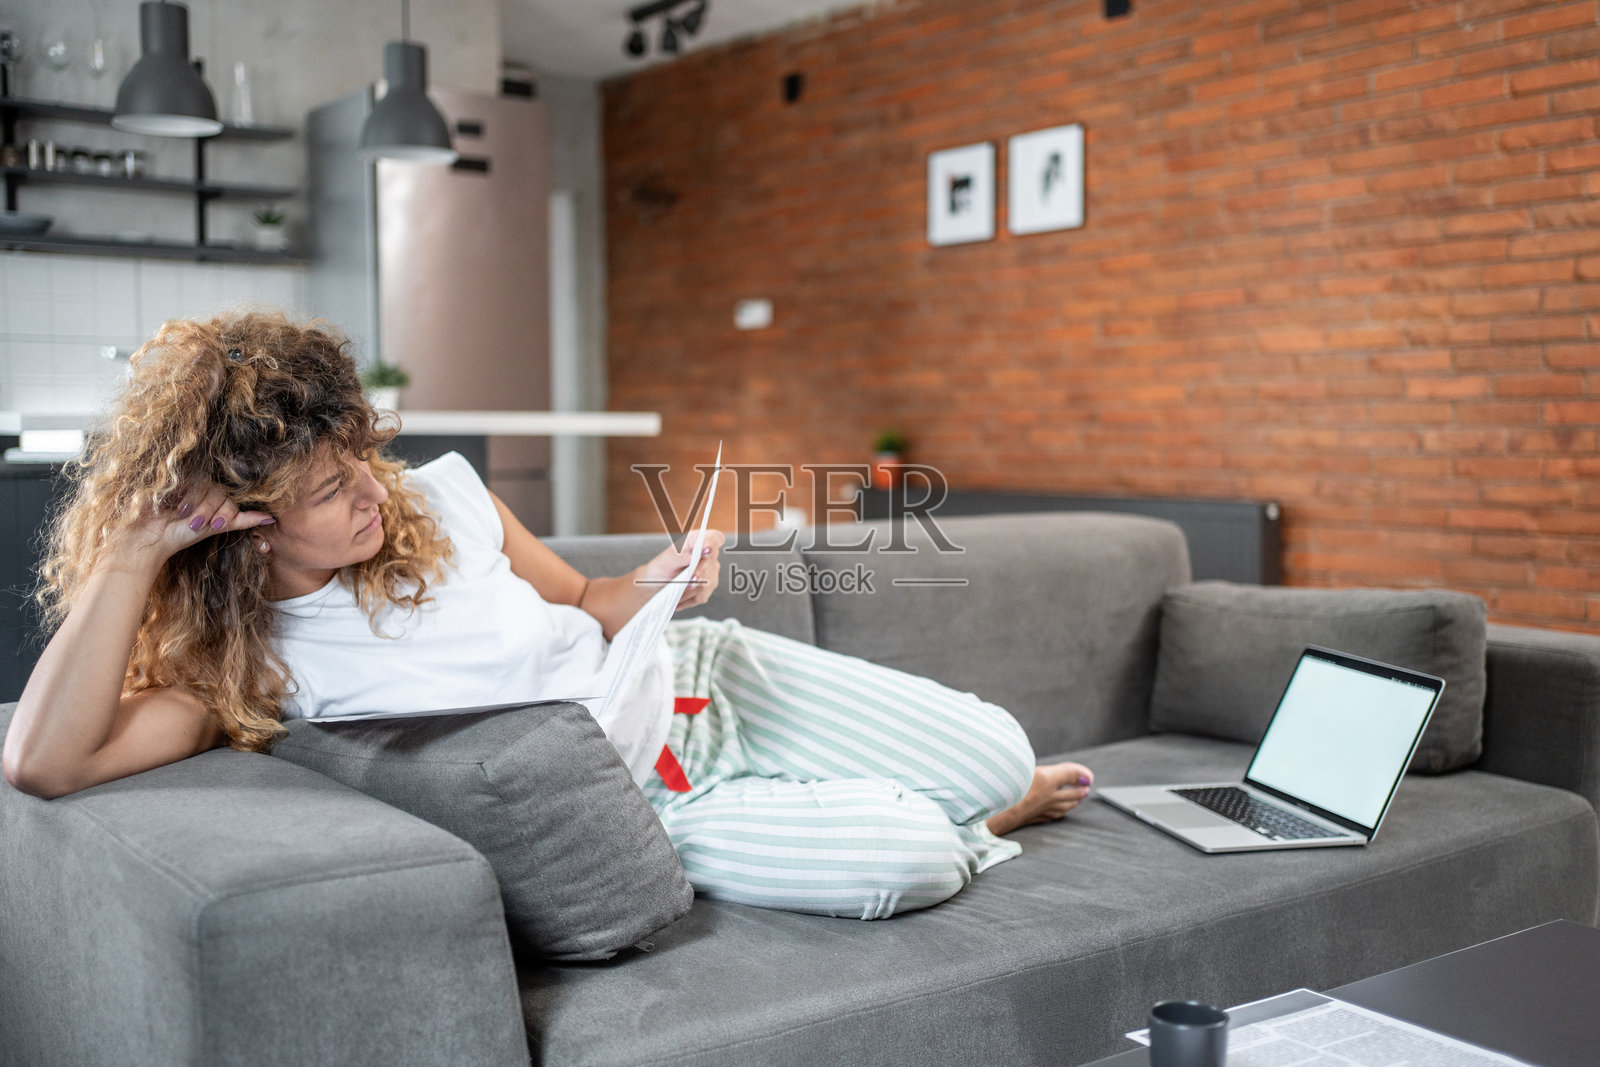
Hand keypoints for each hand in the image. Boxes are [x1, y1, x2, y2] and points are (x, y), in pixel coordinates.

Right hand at [104, 482, 275, 569]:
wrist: (148, 537)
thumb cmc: (179, 535)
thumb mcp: (215, 528)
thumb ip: (241, 520)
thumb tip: (271, 518)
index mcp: (213, 498)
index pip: (229, 498)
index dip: (224, 512)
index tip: (214, 526)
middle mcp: (201, 488)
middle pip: (220, 492)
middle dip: (211, 510)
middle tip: (195, 523)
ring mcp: (186, 482)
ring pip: (207, 486)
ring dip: (198, 505)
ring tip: (183, 516)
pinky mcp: (172, 477)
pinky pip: (190, 479)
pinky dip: (186, 494)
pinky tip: (176, 504)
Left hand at [638, 529, 723, 610]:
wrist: (655, 586)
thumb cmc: (660, 568)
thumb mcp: (665, 560)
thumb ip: (680, 555)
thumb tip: (692, 553)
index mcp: (696, 542)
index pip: (714, 538)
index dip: (713, 543)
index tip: (707, 550)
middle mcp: (706, 556)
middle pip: (712, 563)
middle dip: (700, 573)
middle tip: (689, 580)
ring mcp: (709, 572)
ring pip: (707, 582)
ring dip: (691, 589)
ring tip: (677, 591)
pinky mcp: (707, 587)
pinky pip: (702, 595)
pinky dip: (689, 598)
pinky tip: (678, 598)